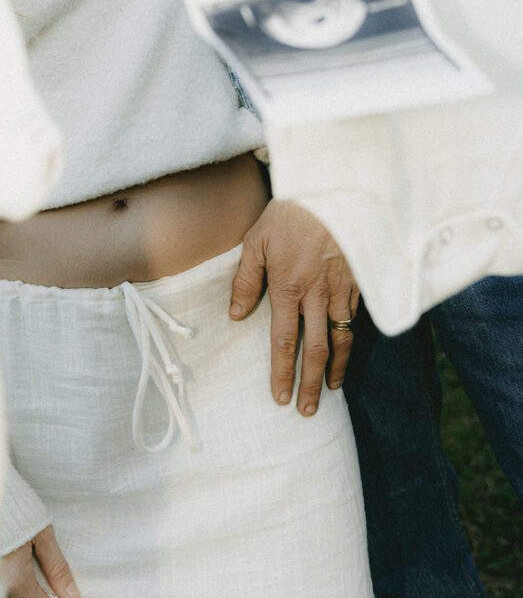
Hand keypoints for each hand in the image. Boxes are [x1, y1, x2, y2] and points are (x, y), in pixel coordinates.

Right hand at [3, 524, 79, 597]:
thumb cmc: (16, 511)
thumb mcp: (42, 534)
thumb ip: (56, 567)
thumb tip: (71, 594)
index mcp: (17, 580)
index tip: (65, 592)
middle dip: (42, 595)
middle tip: (45, 568)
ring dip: (25, 590)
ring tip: (27, 560)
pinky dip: (11, 583)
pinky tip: (14, 560)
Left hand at [230, 199, 358, 414]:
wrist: (335, 187)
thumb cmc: (290, 211)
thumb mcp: (256, 240)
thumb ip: (246, 280)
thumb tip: (236, 315)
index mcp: (288, 286)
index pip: (285, 342)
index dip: (283, 373)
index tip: (280, 397)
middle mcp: (317, 294)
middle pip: (316, 350)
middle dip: (311, 384)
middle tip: (307, 411)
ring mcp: (343, 288)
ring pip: (342, 338)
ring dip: (335, 368)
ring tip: (330, 390)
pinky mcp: (360, 279)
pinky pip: (356, 317)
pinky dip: (351, 340)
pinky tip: (346, 350)